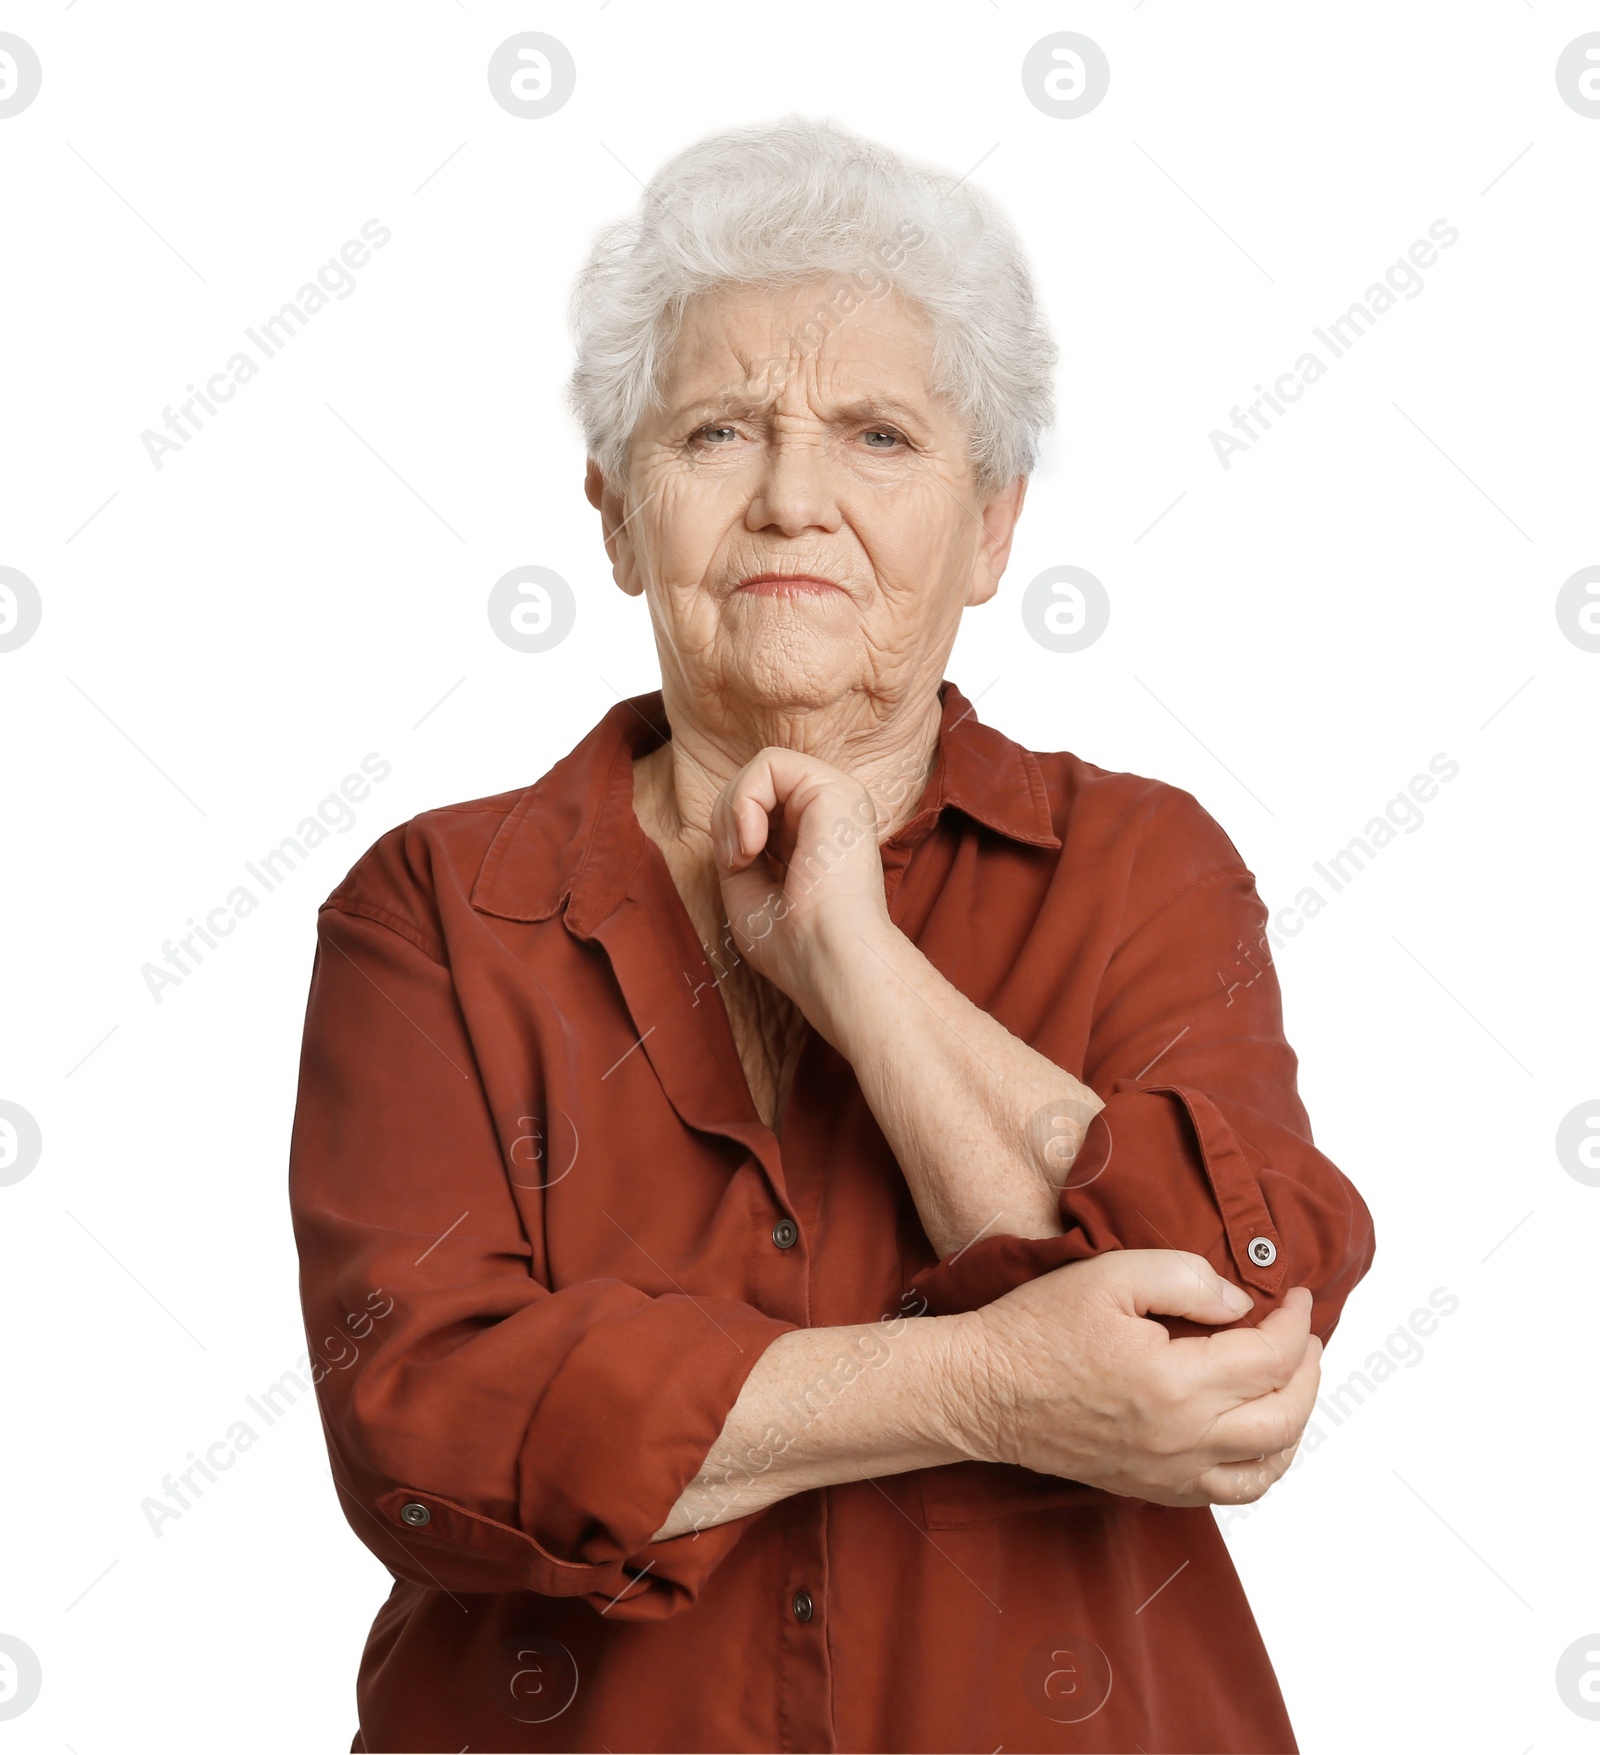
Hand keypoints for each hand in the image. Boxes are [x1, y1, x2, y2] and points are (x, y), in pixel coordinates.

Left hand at [710, 746, 895, 1021]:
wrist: (829, 960)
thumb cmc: (795, 943)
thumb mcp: (748, 889)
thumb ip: (739, 846)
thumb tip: (730, 817)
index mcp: (819, 834)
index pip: (762, 804)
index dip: (733, 828)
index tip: (735, 868)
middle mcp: (832, 812)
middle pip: (759, 783)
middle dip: (727, 818)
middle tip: (736, 862)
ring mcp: (838, 796)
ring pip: (762, 767)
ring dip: (734, 810)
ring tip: (744, 854)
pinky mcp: (835, 788)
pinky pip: (770, 763)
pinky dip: (745, 800)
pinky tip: (753, 843)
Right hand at [946, 1250, 1321, 1507]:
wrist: (981, 1390)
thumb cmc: (1036, 1329)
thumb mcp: (1109, 1275)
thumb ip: (1186, 1278)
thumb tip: (1239, 1304)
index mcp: (1174, 1383)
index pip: (1268, 1356)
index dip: (1295, 1322)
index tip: (1297, 1296)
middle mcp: (1181, 1439)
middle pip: (1284, 1417)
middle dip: (1308, 1372)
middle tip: (1304, 1335)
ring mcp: (1168, 1473)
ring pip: (1267, 1466)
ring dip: (1294, 1422)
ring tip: (1291, 1382)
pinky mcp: (1152, 1488)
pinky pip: (1230, 1493)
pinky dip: (1261, 1465)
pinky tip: (1255, 1433)